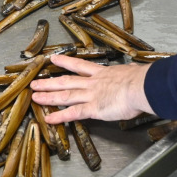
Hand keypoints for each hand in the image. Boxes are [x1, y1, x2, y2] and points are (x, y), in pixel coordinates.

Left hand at [30, 54, 153, 124]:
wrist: (141, 86)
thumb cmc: (141, 79)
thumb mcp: (132, 71)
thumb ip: (129, 72)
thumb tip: (135, 70)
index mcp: (102, 73)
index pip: (80, 66)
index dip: (65, 62)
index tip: (54, 59)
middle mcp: (93, 83)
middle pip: (66, 81)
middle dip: (49, 82)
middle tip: (35, 83)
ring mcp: (91, 95)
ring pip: (65, 95)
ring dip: (48, 96)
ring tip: (35, 97)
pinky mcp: (93, 108)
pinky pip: (73, 113)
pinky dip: (60, 116)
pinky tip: (49, 118)